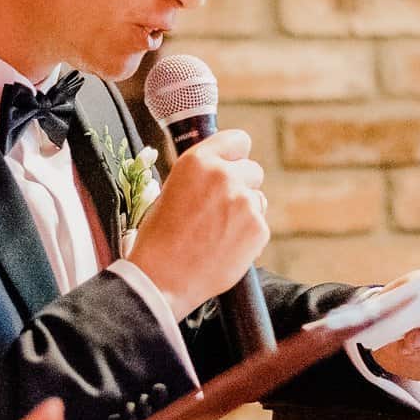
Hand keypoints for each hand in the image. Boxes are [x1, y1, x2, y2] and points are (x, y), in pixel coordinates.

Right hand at [127, 131, 270, 321]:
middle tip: (221, 209)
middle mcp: (225, 175)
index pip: (238, 140)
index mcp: (198, 161)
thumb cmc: (159, 238)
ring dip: (245, 212)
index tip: (232, 165)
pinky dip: (248, 236)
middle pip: (253, 170)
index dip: (236, 155)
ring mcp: (245, 202)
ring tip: (218, 233)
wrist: (163, 279)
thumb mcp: (171, 191)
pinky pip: (260, 225)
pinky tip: (225, 248)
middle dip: (242, 186)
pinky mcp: (258, 229)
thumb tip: (222, 170)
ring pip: (258, 199)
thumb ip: (201, 176)